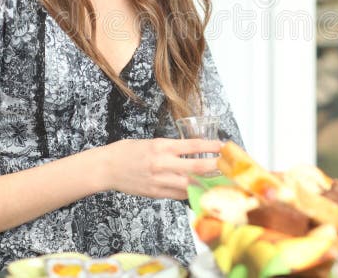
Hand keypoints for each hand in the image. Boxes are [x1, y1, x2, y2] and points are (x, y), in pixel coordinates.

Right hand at [102, 138, 221, 199]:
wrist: (107, 168)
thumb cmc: (128, 151)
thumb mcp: (152, 143)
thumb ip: (171, 148)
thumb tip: (193, 151)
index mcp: (162, 147)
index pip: (193, 145)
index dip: (211, 146)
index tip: (224, 146)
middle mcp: (163, 164)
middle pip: (196, 167)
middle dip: (216, 167)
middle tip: (230, 166)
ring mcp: (160, 181)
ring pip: (191, 184)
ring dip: (207, 183)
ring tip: (222, 181)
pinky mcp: (156, 193)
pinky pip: (179, 194)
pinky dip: (192, 192)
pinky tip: (201, 191)